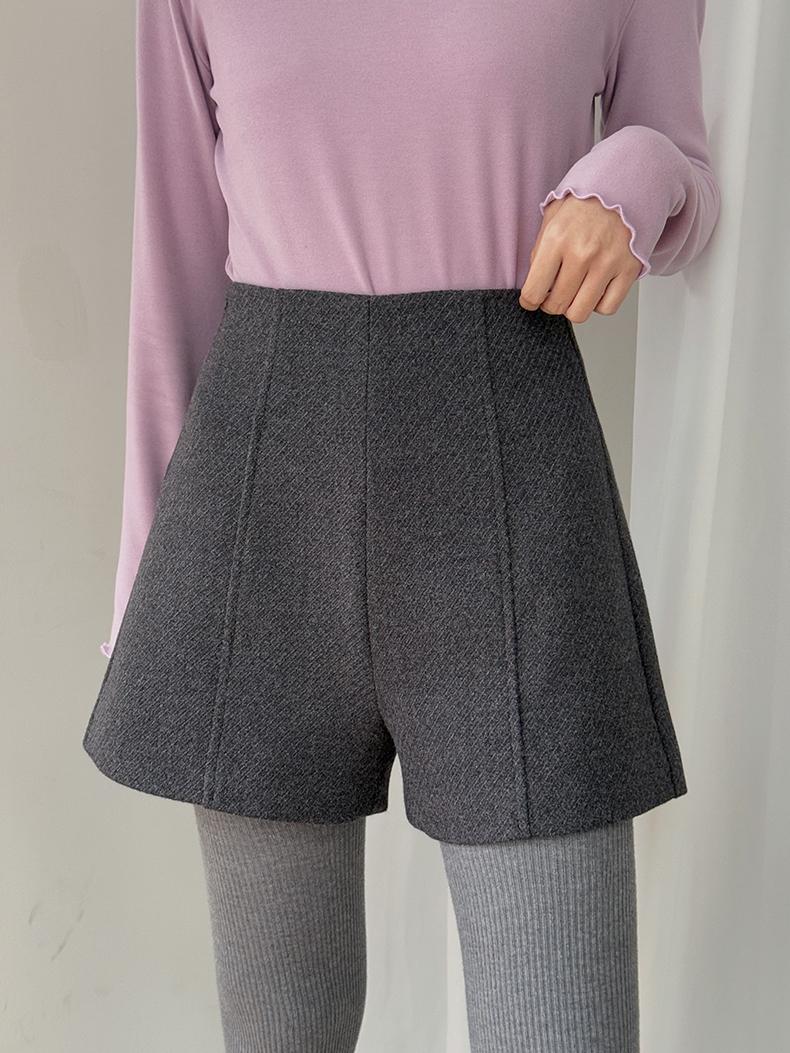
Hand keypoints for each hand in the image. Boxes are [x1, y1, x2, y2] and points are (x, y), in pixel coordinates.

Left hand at [520, 195, 642, 321]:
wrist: (627, 182)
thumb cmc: (587, 200)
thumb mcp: (552, 217)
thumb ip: (540, 252)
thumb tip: (535, 284)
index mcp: (557, 239)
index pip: (533, 291)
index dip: (529, 301)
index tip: (533, 299)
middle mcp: (582, 253)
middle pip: (557, 305)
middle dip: (550, 304)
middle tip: (554, 293)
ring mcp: (607, 263)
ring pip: (580, 312)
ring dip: (573, 306)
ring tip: (575, 291)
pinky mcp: (629, 269)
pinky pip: (607, 307)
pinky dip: (599, 304)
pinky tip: (595, 289)